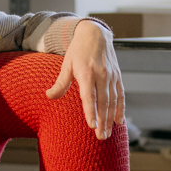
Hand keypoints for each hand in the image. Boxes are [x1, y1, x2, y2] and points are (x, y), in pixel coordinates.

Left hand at [46, 19, 125, 140]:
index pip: (89, 96)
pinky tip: (119, 121)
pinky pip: (120, 95)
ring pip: (113, 101)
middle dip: (102, 121)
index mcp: (87, 72)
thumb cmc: (78, 50)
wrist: (95, 34)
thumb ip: (60, 83)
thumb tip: (49, 96)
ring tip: (108, 134)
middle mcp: (101, 75)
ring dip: (111, 119)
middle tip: (100, 137)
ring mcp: (111, 76)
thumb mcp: (66, 64)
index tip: (91, 125)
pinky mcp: (117, 77)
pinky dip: (120, 109)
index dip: (91, 111)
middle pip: (103, 102)